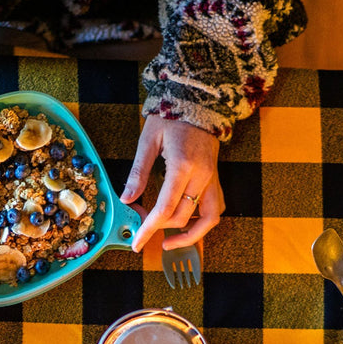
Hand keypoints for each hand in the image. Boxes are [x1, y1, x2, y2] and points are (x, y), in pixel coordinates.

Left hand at [120, 115, 224, 251]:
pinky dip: (203, 223)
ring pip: (207, 219)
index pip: (165, 208)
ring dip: (189, 235)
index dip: (149, 229)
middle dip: (160, 228)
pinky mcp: (216, 178)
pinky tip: (186, 225)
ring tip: (168, 241)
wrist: (198, 100)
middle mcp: (201, 176)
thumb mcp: (147, 141)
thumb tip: (126, 199)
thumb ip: (137, 173)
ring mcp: (212, 178)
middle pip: (182, 217)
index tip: (137, 243)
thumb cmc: (170, 116)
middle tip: (141, 226)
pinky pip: (215, 209)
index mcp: (182, 166)